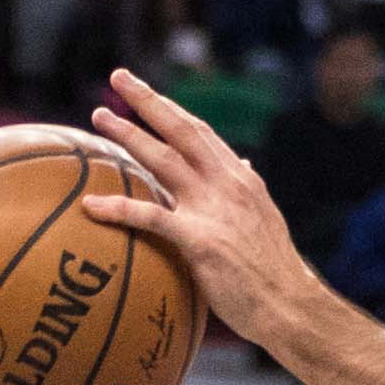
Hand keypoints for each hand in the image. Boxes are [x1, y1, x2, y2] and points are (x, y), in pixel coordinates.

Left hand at [83, 69, 317, 351]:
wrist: (293, 307)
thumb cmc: (276, 273)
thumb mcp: (266, 220)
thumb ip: (249, 190)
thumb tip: (245, 164)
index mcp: (242, 180)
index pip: (202, 133)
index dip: (171, 109)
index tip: (147, 93)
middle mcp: (228, 184)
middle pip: (181, 130)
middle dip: (147, 100)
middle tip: (118, 77)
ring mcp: (214, 209)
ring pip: (162, 160)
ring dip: (128, 136)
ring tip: (99, 118)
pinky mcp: (201, 240)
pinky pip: (151, 217)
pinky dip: (119, 208)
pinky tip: (92, 205)